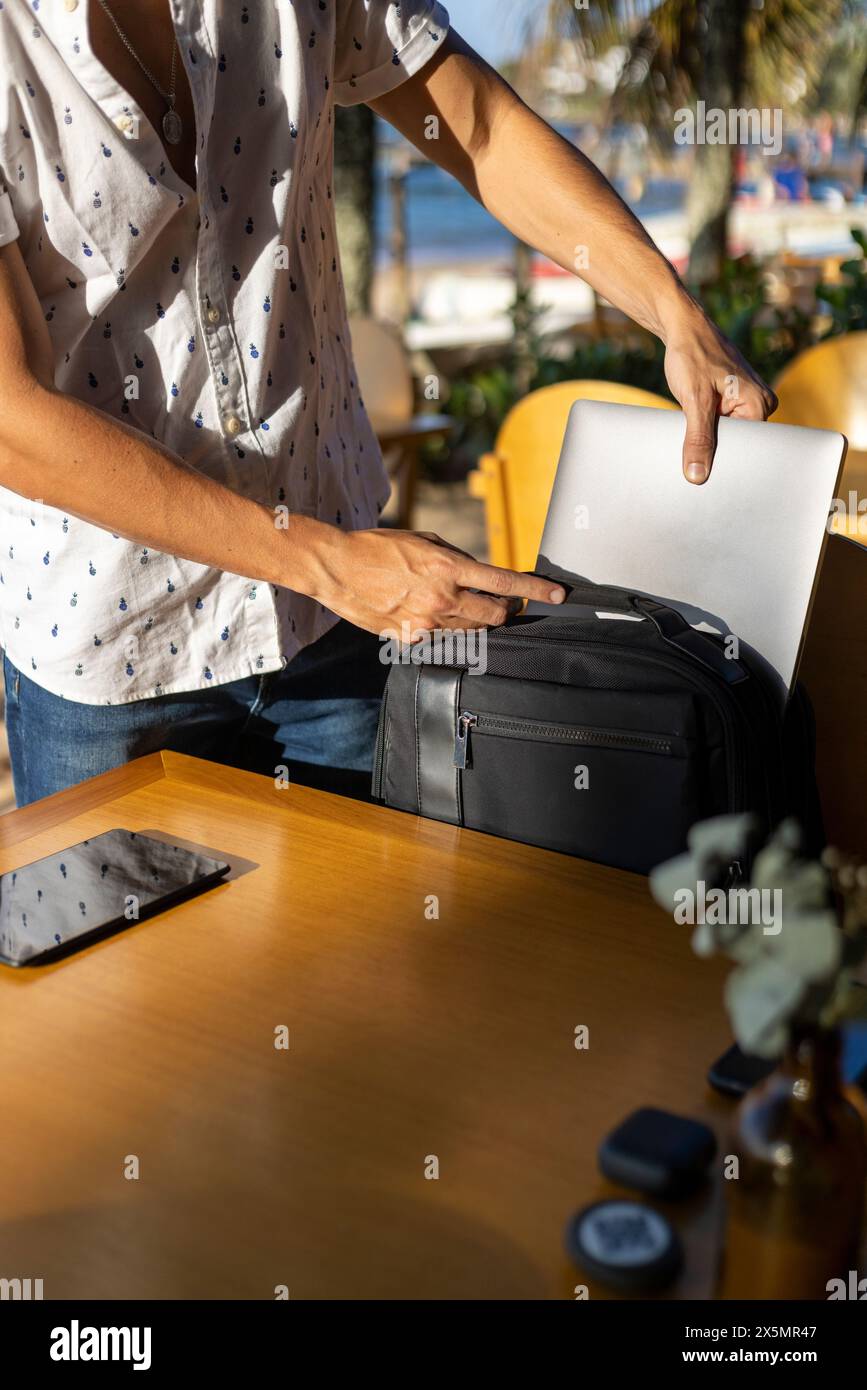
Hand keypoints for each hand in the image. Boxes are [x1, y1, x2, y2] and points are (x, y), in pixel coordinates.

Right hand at [299, 524, 565, 634]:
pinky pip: (441, 638)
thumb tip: (479, 574)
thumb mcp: (423, 541)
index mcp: (447, 568)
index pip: (504, 583)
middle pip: (494, 615)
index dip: (535, 590)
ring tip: (460, 604)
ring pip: (470, 630)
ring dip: (476, 619)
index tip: (557, 596)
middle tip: (505, 603)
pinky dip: (445, 628)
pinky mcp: (409, 638)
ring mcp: (426, 623)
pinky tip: (429, 613)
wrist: (336, 568)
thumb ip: (456, 559)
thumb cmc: (377, 548)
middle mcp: (441, 599)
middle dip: (506, 610)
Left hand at [663, 301, 777, 483]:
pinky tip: (691, 434)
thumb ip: (698, 439)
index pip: (749, 451)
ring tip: (689, 445)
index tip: (703, 477)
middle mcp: (760, 404)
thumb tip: (697, 476)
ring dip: (707, 441)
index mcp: (759, 405)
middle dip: (715, 454)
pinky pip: (721, 425)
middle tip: (690, 465)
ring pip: (727, 436)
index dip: (725, 464)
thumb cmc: (691, 355)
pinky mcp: (733, 400)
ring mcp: (747, 401)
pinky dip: (705, 430)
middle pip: (739, 445)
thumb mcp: (693, 400)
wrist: (683, 327)